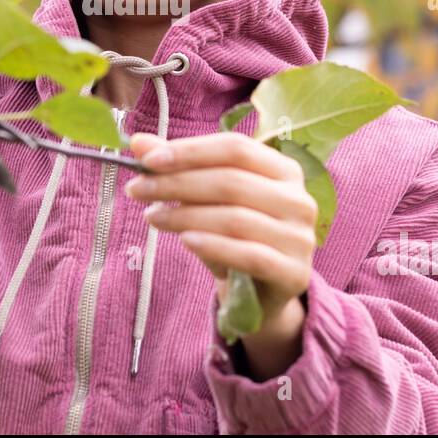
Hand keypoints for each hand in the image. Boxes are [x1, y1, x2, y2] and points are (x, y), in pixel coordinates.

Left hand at [126, 131, 316, 377]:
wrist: (261, 294)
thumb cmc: (235, 235)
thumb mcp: (209, 198)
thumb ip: (180, 167)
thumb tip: (138, 143)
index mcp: (283, 170)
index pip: (236, 148)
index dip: (191, 151)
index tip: (149, 160)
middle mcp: (298, 199)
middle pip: (231, 182)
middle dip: (178, 183)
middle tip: (137, 190)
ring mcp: (300, 237)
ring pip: (235, 218)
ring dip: (185, 216)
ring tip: (152, 217)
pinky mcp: (294, 273)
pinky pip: (248, 255)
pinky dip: (213, 246)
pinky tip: (185, 241)